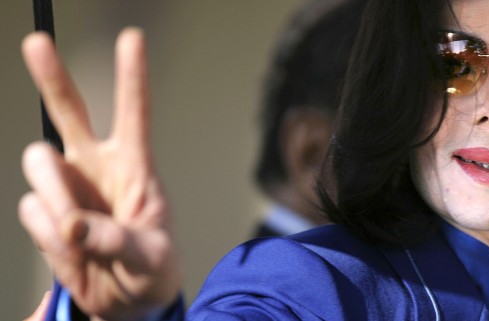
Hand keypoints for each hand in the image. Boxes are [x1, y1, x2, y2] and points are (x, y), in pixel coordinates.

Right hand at [18, 28, 180, 320]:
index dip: (132, 76)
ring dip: (56, 201)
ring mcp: (68, 188)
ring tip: (81, 239)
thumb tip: (74, 227)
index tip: (132, 39)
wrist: (130, 302)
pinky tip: (72, 250)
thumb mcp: (151, 258)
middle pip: (69, 112)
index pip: (135, 113)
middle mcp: (97, 168)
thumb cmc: (152, 270)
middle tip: (36, 43)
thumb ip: (118, 241)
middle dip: (53, 77)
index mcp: (135, 167)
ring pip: (39, 166)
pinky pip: (32, 211)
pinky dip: (48, 236)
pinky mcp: (47, 213)